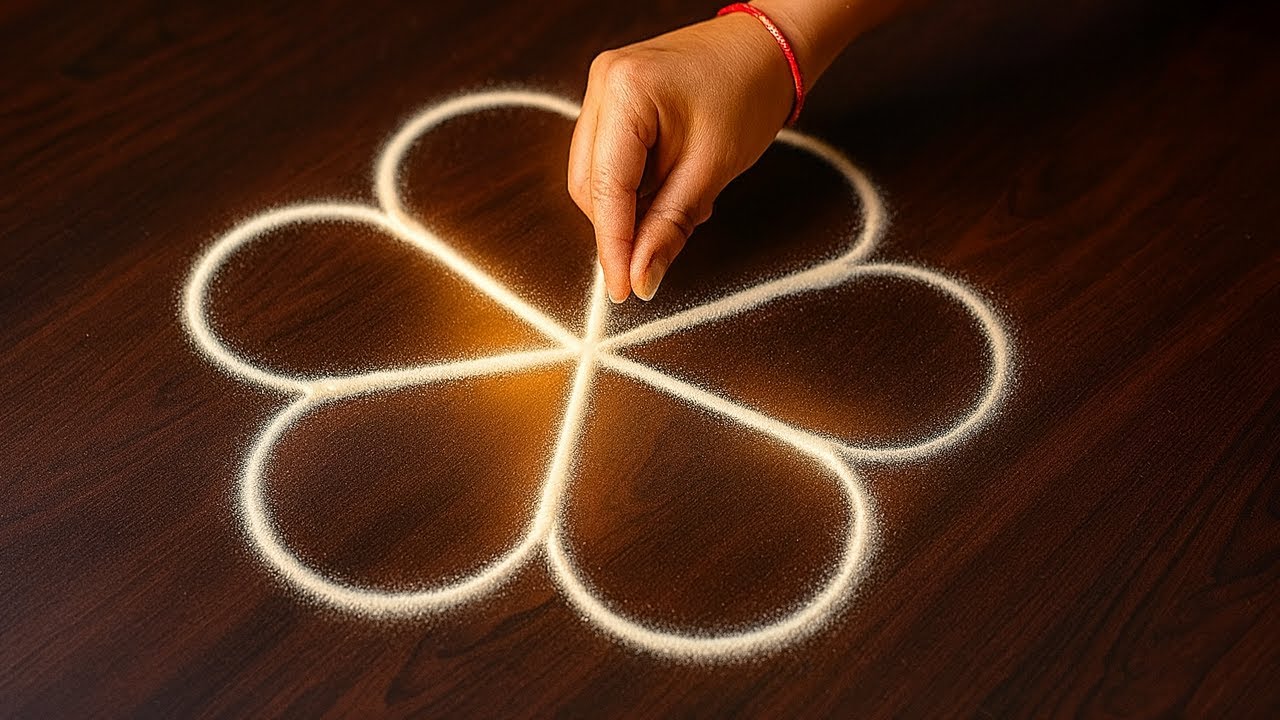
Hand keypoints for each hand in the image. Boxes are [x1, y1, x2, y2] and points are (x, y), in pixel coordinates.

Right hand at [568, 14, 795, 301]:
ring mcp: (603, 87)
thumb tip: (642, 277)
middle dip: (621, 225)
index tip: (625, 289)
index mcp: (625, 92)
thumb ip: (670, 227)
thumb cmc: (750, 92)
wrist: (767, 48)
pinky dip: (633, 185)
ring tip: (679, 200)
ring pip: (594, 175)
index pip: (605, 188)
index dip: (613, 246)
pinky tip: (669, 182)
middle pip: (588, 185)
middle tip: (657, 251)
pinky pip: (607, 157)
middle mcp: (603, 84)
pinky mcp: (613, 97)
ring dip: (629, 205)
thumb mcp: (712, 170)